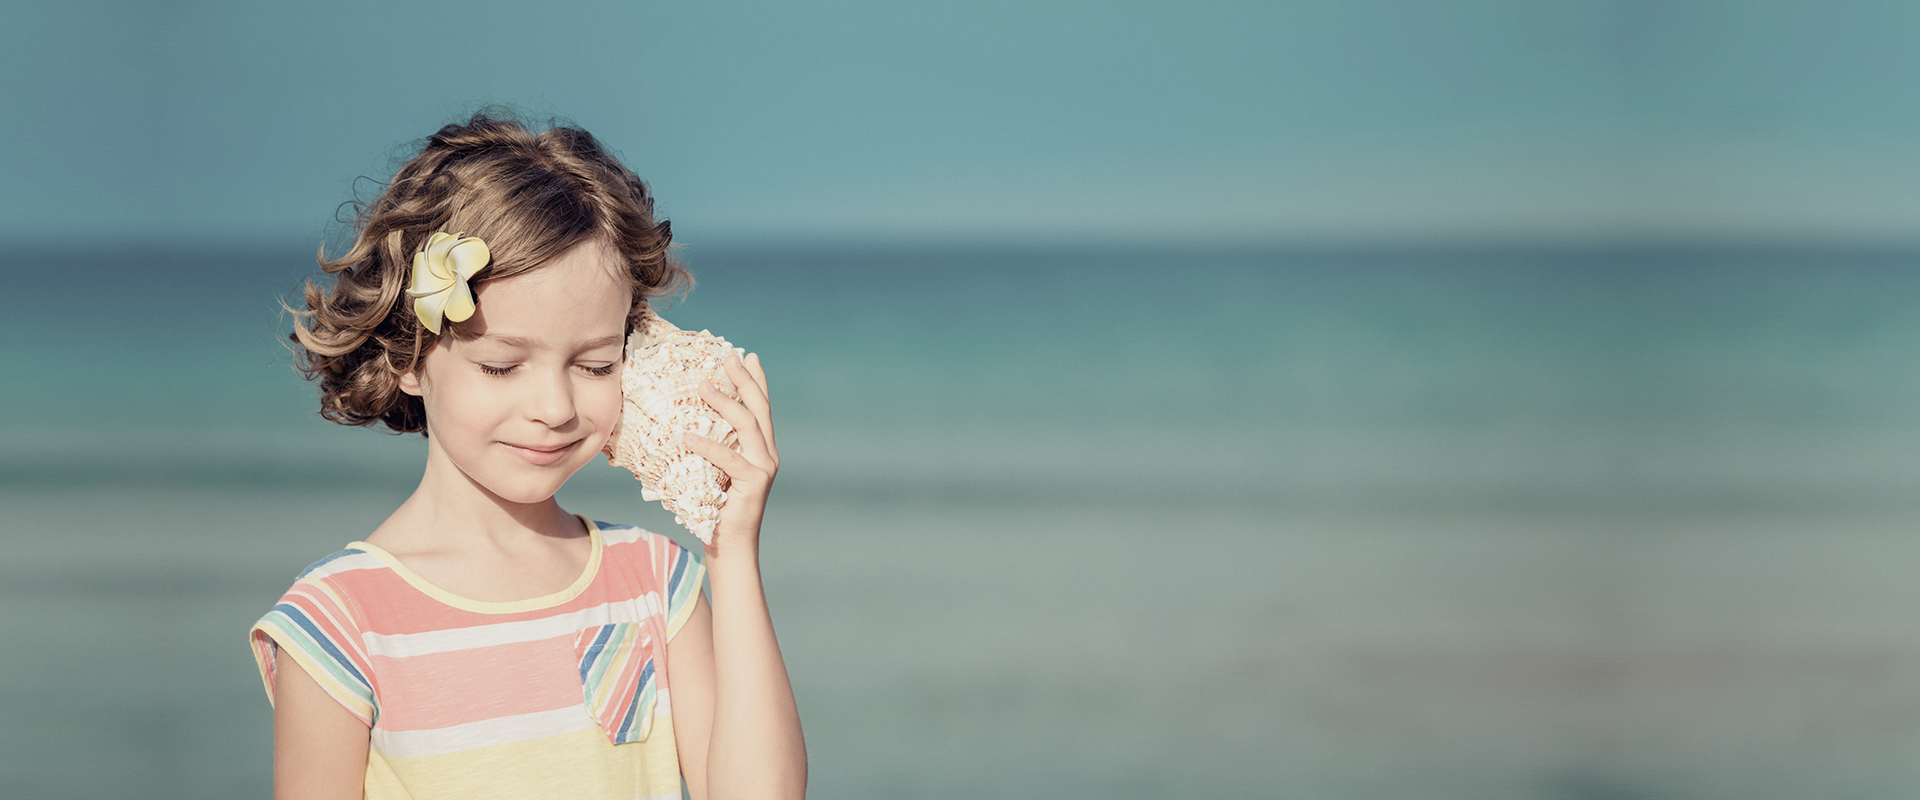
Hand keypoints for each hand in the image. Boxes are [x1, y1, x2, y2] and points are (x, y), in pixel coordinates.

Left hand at [682, 352, 777, 555]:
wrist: (729, 548)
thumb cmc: (714, 510)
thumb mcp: (713, 473)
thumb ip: (710, 450)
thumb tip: (682, 424)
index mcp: (761, 450)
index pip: (761, 408)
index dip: (756, 381)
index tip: (746, 356)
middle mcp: (767, 455)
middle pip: (759, 409)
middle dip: (745, 380)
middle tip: (728, 358)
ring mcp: (764, 468)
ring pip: (748, 426)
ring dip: (726, 403)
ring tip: (703, 386)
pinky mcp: (754, 484)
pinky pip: (730, 458)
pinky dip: (708, 445)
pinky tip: (688, 436)